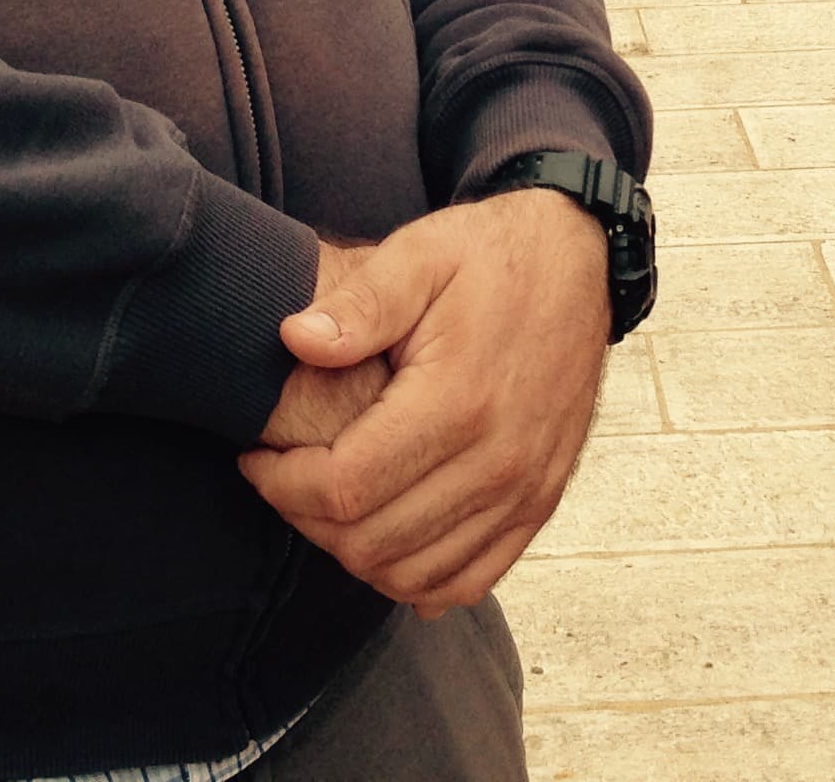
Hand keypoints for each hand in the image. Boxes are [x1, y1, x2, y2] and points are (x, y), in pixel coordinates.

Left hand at [239, 189, 610, 612]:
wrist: (580, 263)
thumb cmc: (489, 257)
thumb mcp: (420, 254)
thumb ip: (359, 302)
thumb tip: (294, 340)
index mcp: (458, 401)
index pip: (345, 487)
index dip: (281, 484)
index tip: (255, 456)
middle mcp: (498, 460)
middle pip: (371, 542)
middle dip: (306, 519)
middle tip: (283, 477)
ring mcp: (525, 489)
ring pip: (413, 574)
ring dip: (353, 552)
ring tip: (325, 503)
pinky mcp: (541, 502)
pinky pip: (468, 579)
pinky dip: (415, 577)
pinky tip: (385, 539)